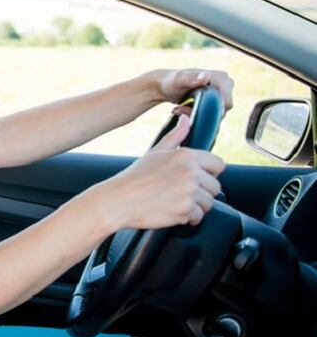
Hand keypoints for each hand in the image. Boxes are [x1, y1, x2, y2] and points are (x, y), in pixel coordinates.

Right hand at [97, 114, 224, 231]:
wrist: (118, 200)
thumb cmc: (135, 177)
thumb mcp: (155, 152)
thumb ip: (176, 136)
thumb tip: (186, 119)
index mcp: (186, 155)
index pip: (218, 165)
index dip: (208, 173)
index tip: (195, 178)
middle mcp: (191, 172)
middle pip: (215, 186)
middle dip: (201, 192)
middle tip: (179, 193)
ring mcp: (189, 192)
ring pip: (208, 203)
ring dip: (195, 206)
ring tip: (174, 202)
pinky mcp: (185, 210)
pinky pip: (198, 217)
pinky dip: (187, 218)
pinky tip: (171, 211)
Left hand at [154, 68, 233, 113]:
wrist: (165, 85)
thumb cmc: (171, 81)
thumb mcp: (179, 80)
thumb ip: (191, 78)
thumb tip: (206, 76)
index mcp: (223, 78)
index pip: (226, 103)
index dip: (210, 110)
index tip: (190, 107)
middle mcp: (226, 84)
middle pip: (221, 110)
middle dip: (202, 113)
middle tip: (182, 109)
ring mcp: (222, 93)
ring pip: (216, 114)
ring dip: (198, 115)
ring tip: (181, 109)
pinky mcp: (217, 100)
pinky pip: (212, 114)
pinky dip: (199, 115)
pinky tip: (184, 111)